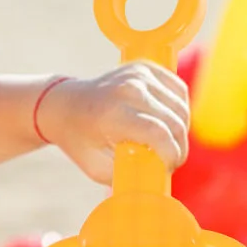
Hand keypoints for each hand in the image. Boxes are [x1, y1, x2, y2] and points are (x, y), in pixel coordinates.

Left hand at [37, 62, 189, 184]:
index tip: (168, 167)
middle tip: (170, 160)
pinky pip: (180, 91)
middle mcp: (127, 88)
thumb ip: (129, 174)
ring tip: (167, 141)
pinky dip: (180, 109)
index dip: (172, 155)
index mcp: (112, 114)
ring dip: (181, 130)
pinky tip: (167, 120)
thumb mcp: (98, 169)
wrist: (64, 105)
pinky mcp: (147, 68)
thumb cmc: (82, 142)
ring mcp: (138, 74)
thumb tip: (158, 179)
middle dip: (180, 147)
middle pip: (175, 122)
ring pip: (182, 108)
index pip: (159, 133)